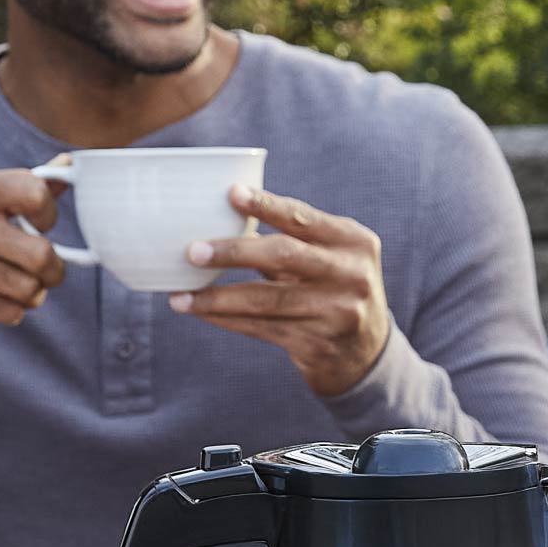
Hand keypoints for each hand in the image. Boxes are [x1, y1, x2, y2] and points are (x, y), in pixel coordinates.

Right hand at [0, 166, 66, 326]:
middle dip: (53, 269)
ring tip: (21, 286)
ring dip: (33, 293)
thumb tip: (69, 165)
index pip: (36, 194)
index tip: (40, 225)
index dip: (49, 215)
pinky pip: (10, 312)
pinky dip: (12, 310)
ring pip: (29, 289)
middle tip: (45, 270)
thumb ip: (19, 183)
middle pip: (41, 255)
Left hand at [171, 184, 391, 397]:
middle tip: (193, 251)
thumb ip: (295, 239)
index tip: (231, 193)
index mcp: (355, 242)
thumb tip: (221, 216)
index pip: (304, 218)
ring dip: (218, 298)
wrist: (365, 353)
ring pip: (266, 300)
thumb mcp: (331, 258)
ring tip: (181, 296)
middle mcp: (352, 275)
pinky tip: (200, 312)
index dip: (266, 205)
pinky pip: (262, 328)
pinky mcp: (318, 344)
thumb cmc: (332, 289)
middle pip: (284, 256)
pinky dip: (227, 319)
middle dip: (233, 253)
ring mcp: (337, 313)